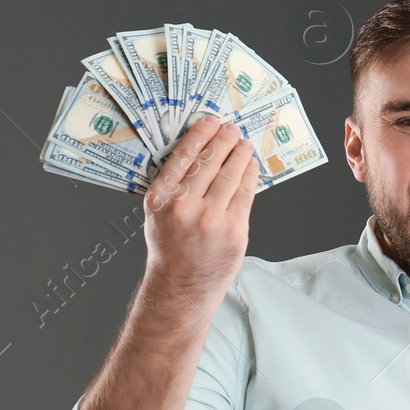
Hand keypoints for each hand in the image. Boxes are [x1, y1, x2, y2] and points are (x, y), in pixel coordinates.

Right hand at [142, 116, 259, 299]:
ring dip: (240, 154)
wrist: (180, 287)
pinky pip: (245, 194)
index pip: (184, 156)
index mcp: (160, 198)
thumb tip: (199, 153)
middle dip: (224, 140)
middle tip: (232, 129)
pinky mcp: (234, 229)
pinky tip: (251, 166)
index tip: (210, 122)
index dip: (201, 135)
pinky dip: (250, 176)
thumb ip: (173, 186)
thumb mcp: (157, 214)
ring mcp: (211, 218)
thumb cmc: (169, 250)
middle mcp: (184, 206)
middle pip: (210, 161)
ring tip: (244, 144)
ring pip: (231, 175)